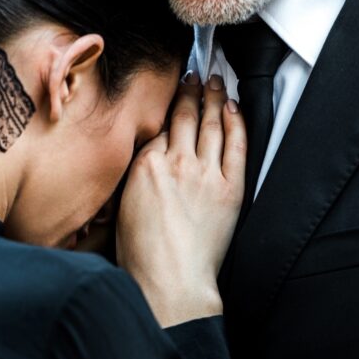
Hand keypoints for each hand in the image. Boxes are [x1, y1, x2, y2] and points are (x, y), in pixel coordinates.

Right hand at [117, 73, 245, 326]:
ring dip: (213, 97)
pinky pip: (236, 146)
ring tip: (215, 82)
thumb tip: (145, 164)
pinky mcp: (230, 189)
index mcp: (144, 168)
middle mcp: (175, 164)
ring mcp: (205, 174)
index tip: (172, 95)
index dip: (167, 107)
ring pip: (211, 124)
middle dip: (191, 91)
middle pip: (185, 116)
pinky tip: (233, 108)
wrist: (170, 282)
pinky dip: (235, 123)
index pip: (159, 127)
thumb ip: (134, 180)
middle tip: (195, 76)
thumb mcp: (122, 211)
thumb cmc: (143, 259)